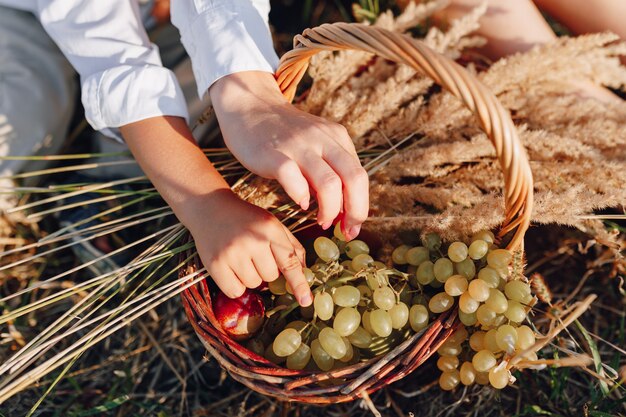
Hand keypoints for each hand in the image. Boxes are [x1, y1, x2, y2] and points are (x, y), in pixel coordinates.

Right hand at [184, 189, 311, 305]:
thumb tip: (303, 270)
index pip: (289, 262)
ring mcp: (233, 253)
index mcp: (270, 229)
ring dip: (250, 277)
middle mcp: (253, 240)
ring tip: (241, 257)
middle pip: (271, 277)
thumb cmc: (246, 218)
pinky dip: (235, 285)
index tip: (305, 301)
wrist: (210, 207)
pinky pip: (235, 291)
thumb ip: (291, 246)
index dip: (299, 283)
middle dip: (266, 270)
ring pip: (254, 285)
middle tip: (253, 253)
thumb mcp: (272, 224)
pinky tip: (230, 268)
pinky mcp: (216, 264)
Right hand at [210, 71, 368, 240]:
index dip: (360, 206)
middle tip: (345, 231)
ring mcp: (298, 145)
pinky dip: (300, 195)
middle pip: (354, 178)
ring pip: (329, 183)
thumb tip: (344, 210)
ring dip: (330, 209)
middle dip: (355, 211)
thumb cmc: (283, 133)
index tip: (351, 227)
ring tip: (321, 221)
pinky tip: (299, 203)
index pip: (360, 176)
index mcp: (337, 137)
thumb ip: (331, 168)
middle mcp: (322, 139)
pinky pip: (292, 177)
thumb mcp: (316, 143)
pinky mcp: (273, 153)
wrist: (249, 105)